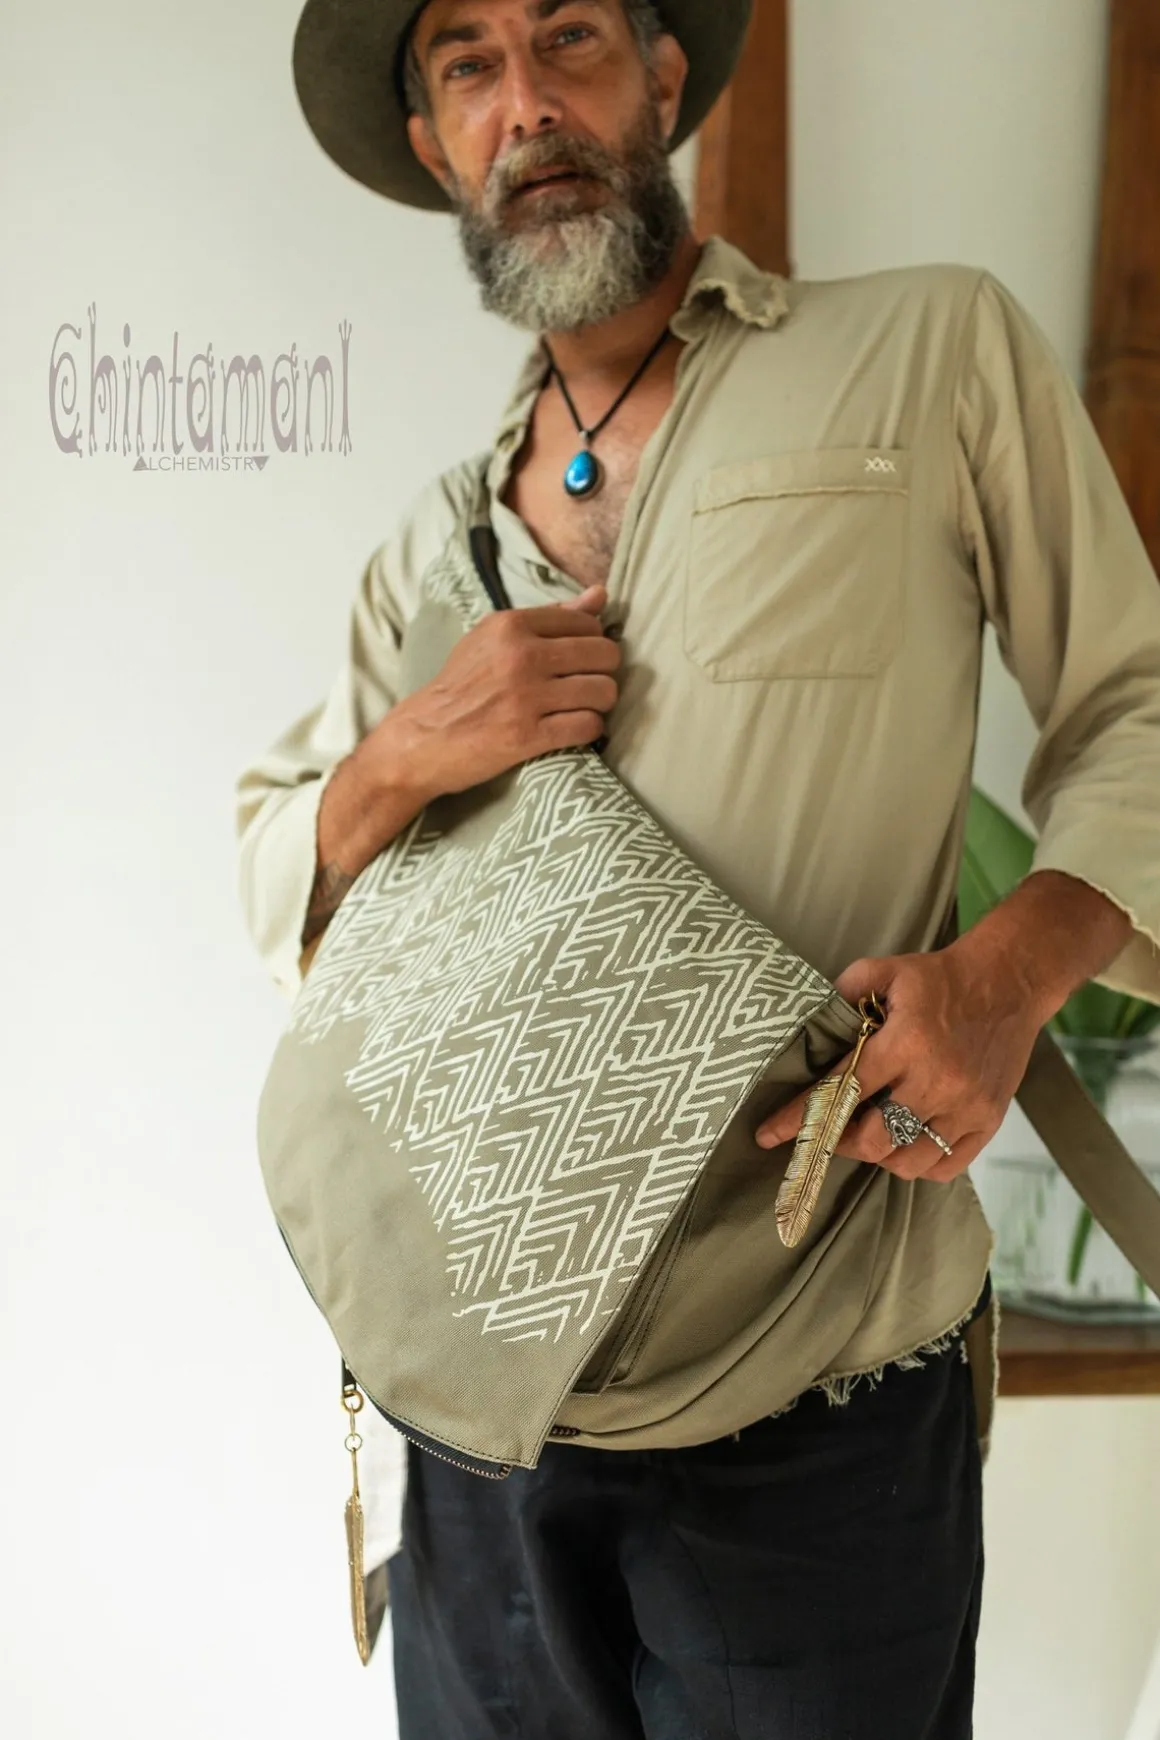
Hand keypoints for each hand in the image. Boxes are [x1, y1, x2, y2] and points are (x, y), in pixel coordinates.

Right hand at [398, 583, 620, 798]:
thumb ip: (549, 616)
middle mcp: (522, 655)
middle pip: (604, 654)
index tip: (580, 659)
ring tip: (581, 707)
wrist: (423, 736)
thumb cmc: (461, 685)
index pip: (588, 622)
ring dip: (599, 703)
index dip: (593, 642)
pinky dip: (589, 729)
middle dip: (603, 671)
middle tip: (586, 685)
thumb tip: (600, 594)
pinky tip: (573, 728)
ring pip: (603, 691)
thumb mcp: (493, 638)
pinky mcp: (528, 736)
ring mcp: (526, 696)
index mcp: (512, 625)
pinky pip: (588, 726)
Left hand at [753, 937, 1049, 1182]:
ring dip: (878, 1154)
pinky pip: (944, 1167)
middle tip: (830, 1128)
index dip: (799, 1116)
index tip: (768, 1136)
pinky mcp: (989, 1121)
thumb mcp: (886, 970)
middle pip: (873, 1139)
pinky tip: (903, 1143)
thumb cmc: (940, 977)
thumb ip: (844, 993)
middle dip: (839, 1140)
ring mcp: (967, 1106)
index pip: (842, 1089)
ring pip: (907, 1162)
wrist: (1010, 981)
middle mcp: (938, 1080)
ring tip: (868, 1133)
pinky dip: (917, 1164)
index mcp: (907, 1042)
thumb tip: (806, 1021)